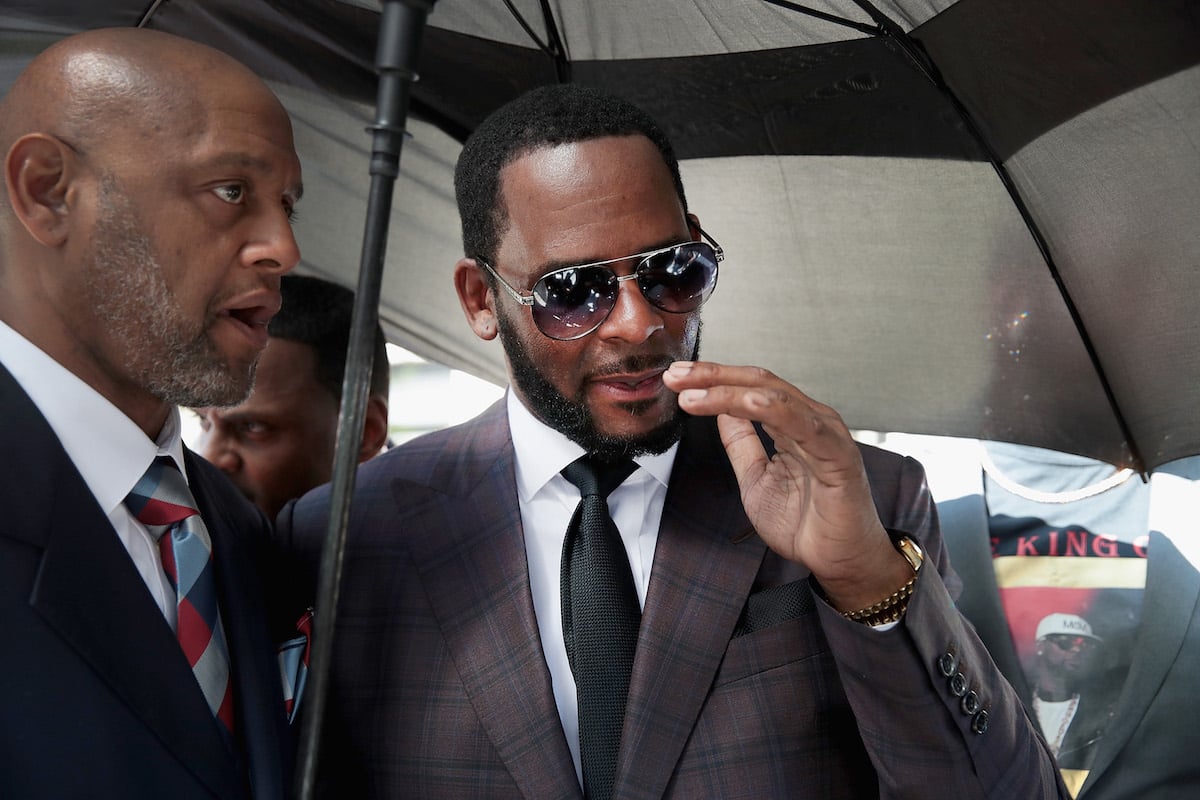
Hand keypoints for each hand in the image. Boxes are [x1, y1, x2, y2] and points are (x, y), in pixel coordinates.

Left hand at [663, 361, 910, 611]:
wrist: (840, 562)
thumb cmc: (806, 523)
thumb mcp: (755, 478)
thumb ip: (741, 443)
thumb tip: (720, 411)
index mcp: (792, 423)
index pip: (749, 389)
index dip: (712, 380)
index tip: (676, 380)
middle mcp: (810, 419)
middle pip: (759, 383)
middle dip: (714, 376)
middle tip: (676, 376)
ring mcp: (826, 433)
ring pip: (774, 398)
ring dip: (730, 391)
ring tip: (693, 394)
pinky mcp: (839, 455)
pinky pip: (804, 425)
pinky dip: (774, 410)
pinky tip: (746, 403)